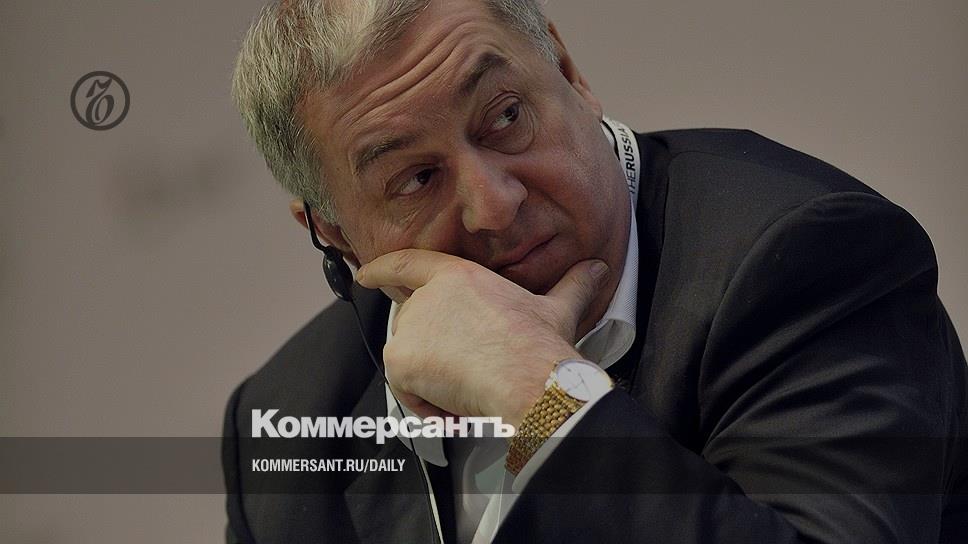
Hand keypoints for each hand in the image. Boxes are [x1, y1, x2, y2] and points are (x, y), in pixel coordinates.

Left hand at [355, 249, 609, 427]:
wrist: (527, 379)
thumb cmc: (541, 347)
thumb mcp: (557, 310)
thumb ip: (572, 286)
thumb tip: (597, 270)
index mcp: (460, 277)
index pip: (410, 264)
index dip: (384, 269)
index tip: (367, 274)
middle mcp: (429, 296)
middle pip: (411, 323)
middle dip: (428, 349)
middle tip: (461, 371)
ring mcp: (411, 327)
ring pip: (408, 358)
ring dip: (431, 379)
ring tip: (468, 390)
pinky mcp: (401, 359)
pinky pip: (404, 390)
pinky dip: (425, 404)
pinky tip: (454, 407)